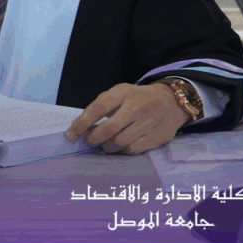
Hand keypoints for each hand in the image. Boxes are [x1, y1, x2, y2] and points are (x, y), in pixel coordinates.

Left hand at [64, 83, 188, 154]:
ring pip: (120, 142)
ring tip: (105, 143)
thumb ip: (101, 106)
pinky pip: (133, 149)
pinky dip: (122, 150)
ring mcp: (150, 122)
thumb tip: (79, 127)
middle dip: (94, 138)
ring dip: (107, 146)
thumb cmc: (137, 99)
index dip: (82, 123)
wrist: (171, 102)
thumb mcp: (120, 93)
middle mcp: (138, 106)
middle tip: (89, 140)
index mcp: (124, 92)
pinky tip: (120, 146)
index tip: (71, 134)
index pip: (98, 108)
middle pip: (109, 128)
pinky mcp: (158, 136)